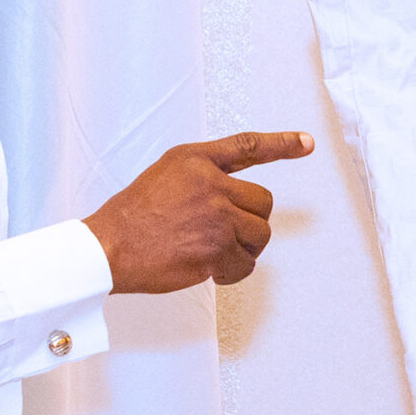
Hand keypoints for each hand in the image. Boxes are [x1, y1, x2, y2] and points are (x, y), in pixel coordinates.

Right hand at [84, 131, 311, 292]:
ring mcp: (215, 216)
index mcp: (196, 160)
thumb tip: (237, 195)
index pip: (248, 146)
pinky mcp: (215, 249)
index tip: (307, 143)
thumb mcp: (168, 174)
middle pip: (263, 203)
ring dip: (244, 248)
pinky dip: (234, 271)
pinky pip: (246, 264)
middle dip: (250, 221)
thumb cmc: (134, 216)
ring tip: (214, 251)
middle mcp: (210, 183)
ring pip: (260, 234)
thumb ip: (204, 175)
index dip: (282, 144)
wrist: (108, 247)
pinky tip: (212, 269)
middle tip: (223, 233)